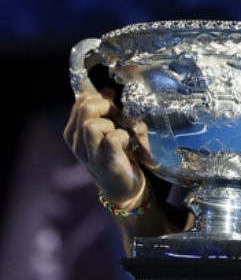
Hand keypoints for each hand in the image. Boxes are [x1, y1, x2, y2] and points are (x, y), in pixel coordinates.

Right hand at [63, 89, 145, 208]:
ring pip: (92, 124)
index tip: (112, 108)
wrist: (124, 189)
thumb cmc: (117, 155)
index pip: (80, 100)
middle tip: (118, 117)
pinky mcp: (107, 163)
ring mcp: (90, 154)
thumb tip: (106, 90)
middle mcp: (77, 143)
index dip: (100, 98)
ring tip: (120, 132)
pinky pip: (112, 139)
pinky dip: (123, 135)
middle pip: (85, 108)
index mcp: (74, 132)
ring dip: (112, 123)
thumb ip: (105, 110)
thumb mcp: (107, 130)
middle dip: (106, 107)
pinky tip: (127, 143)